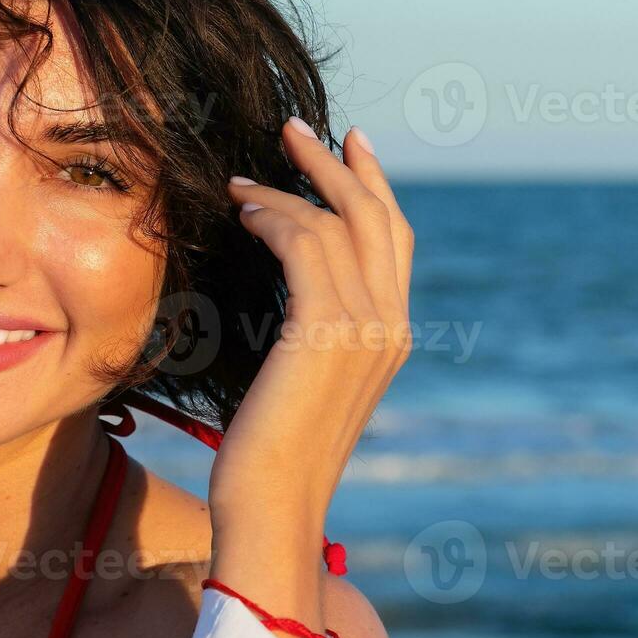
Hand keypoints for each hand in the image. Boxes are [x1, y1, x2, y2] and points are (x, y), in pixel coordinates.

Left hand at [207, 118, 414, 637]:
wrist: (272, 509)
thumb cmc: (271, 458)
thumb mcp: (302, 388)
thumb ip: (313, 339)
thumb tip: (289, 302)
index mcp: (392, 337)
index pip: (393, 242)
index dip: (371, 188)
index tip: (345, 148)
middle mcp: (391, 326)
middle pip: (377, 217)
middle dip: (337, 165)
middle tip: (297, 128)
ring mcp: (366, 327)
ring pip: (337, 224)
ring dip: (288, 189)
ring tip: (245, 177)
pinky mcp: (326, 330)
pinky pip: (305, 245)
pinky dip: (275, 218)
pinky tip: (243, 212)